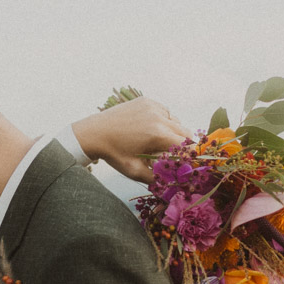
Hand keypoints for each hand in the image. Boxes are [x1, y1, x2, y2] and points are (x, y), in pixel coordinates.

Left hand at [71, 95, 188, 182]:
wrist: (94, 134)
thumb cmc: (113, 154)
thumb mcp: (135, 171)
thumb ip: (157, 178)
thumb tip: (173, 183)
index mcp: (157, 134)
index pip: (186, 145)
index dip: (189, 155)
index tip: (188, 162)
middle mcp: (158, 117)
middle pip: (184, 131)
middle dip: (183, 144)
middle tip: (177, 154)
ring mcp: (152, 106)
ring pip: (175, 121)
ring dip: (173, 132)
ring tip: (160, 142)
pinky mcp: (146, 101)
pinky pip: (163, 111)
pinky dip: (163, 120)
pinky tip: (151, 129)